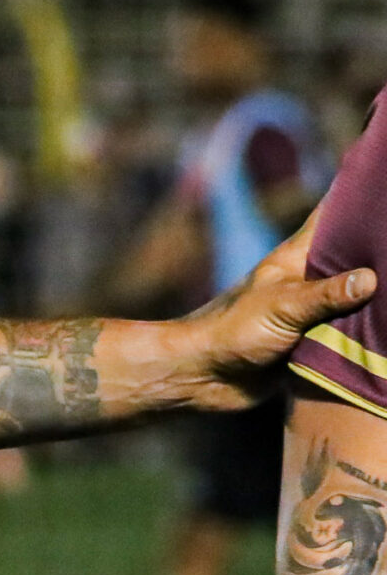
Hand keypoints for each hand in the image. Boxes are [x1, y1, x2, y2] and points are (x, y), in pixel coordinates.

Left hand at [176, 203, 372, 409]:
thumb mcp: (281, 307)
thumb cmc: (233, 330)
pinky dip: (378, 331)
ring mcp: (315, 311)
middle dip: (384, 251)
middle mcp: (308, 280)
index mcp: (296, 259)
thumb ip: (325, 293)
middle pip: (355, 258)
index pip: (331, 218)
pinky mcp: (319, 343)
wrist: (206, 375)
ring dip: (384, 296)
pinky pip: (357, 333)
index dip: (357, 199)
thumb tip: (372, 277)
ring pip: (360, 297)